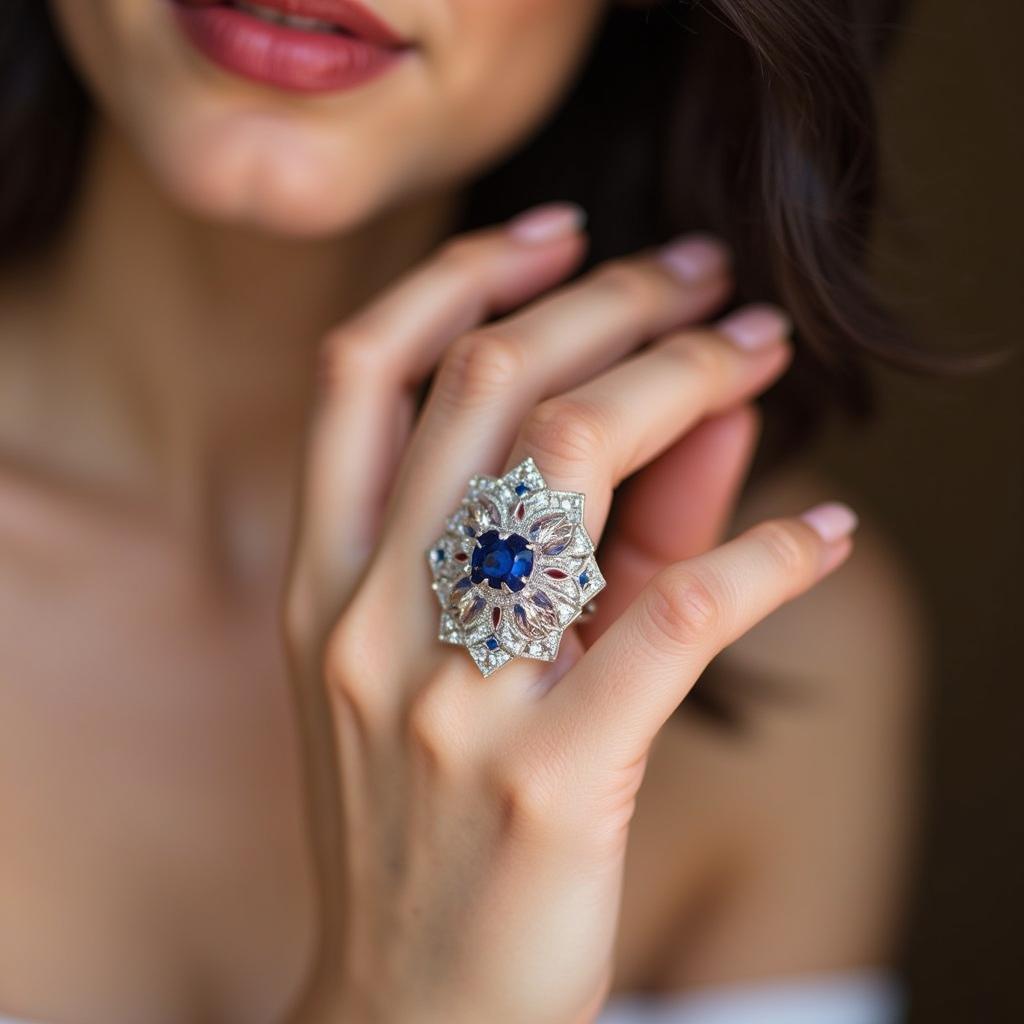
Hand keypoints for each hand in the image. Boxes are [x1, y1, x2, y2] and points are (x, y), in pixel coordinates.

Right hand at [282, 204, 855, 1023]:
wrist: (412, 1003)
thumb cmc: (427, 816)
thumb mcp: (458, 663)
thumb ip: (576, 533)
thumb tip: (702, 411)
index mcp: (321, 578)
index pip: (360, 370)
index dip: (460, 276)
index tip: (561, 234)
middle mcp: (366, 617)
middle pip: (488, 383)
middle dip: (610, 301)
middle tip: (700, 274)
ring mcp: (449, 697)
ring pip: (573, 461)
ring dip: (688, 379)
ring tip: (757, 349)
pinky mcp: (551, 778)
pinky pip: (681, 615)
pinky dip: (772, 555)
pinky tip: (823, 534)